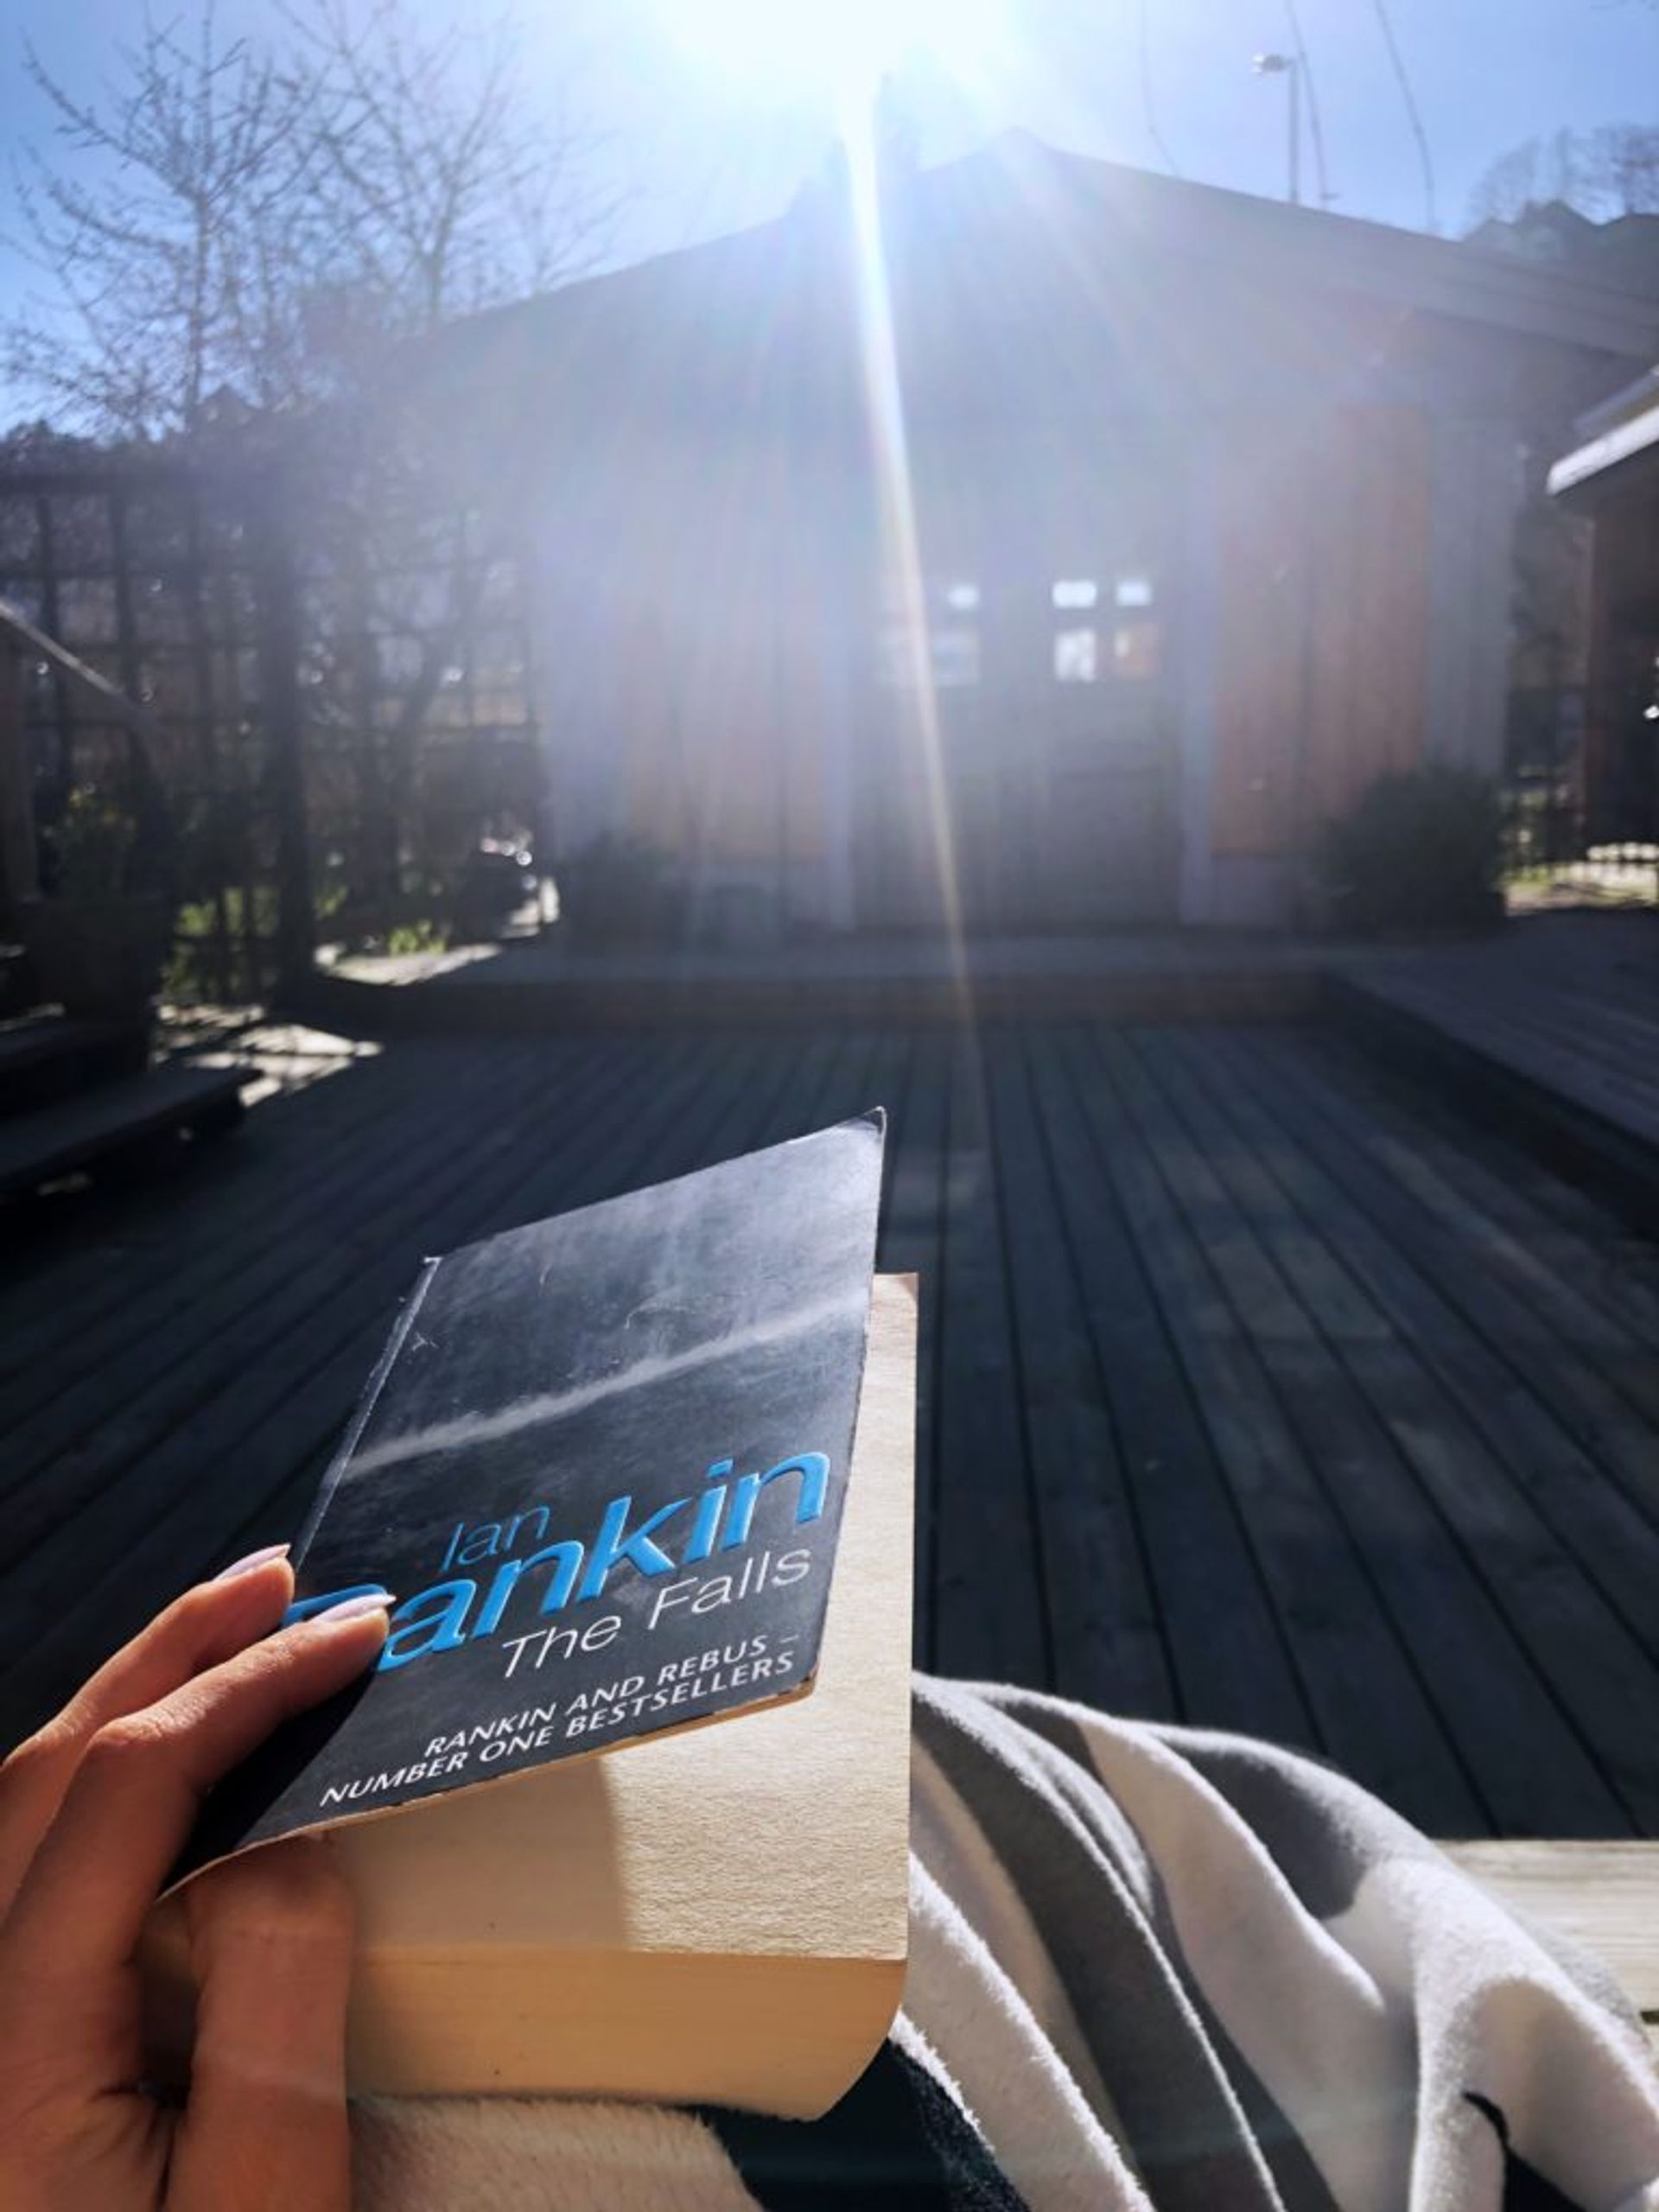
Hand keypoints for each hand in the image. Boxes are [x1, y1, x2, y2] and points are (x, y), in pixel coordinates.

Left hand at [0, 1552, 389, 2211]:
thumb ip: (273, 2012)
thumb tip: (291, 1836)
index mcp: (12, 2044)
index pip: (124, 1796)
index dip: (243, 1688)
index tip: (362, 1631)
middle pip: (44, 1776)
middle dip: (168, 1653)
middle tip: (285, 1578)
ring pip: (17, 1817)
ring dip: (125, 1703)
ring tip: (231, 1637)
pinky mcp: (2, 2067)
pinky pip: (29, 1877)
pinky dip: (101, 1788)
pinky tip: (169, 1786)